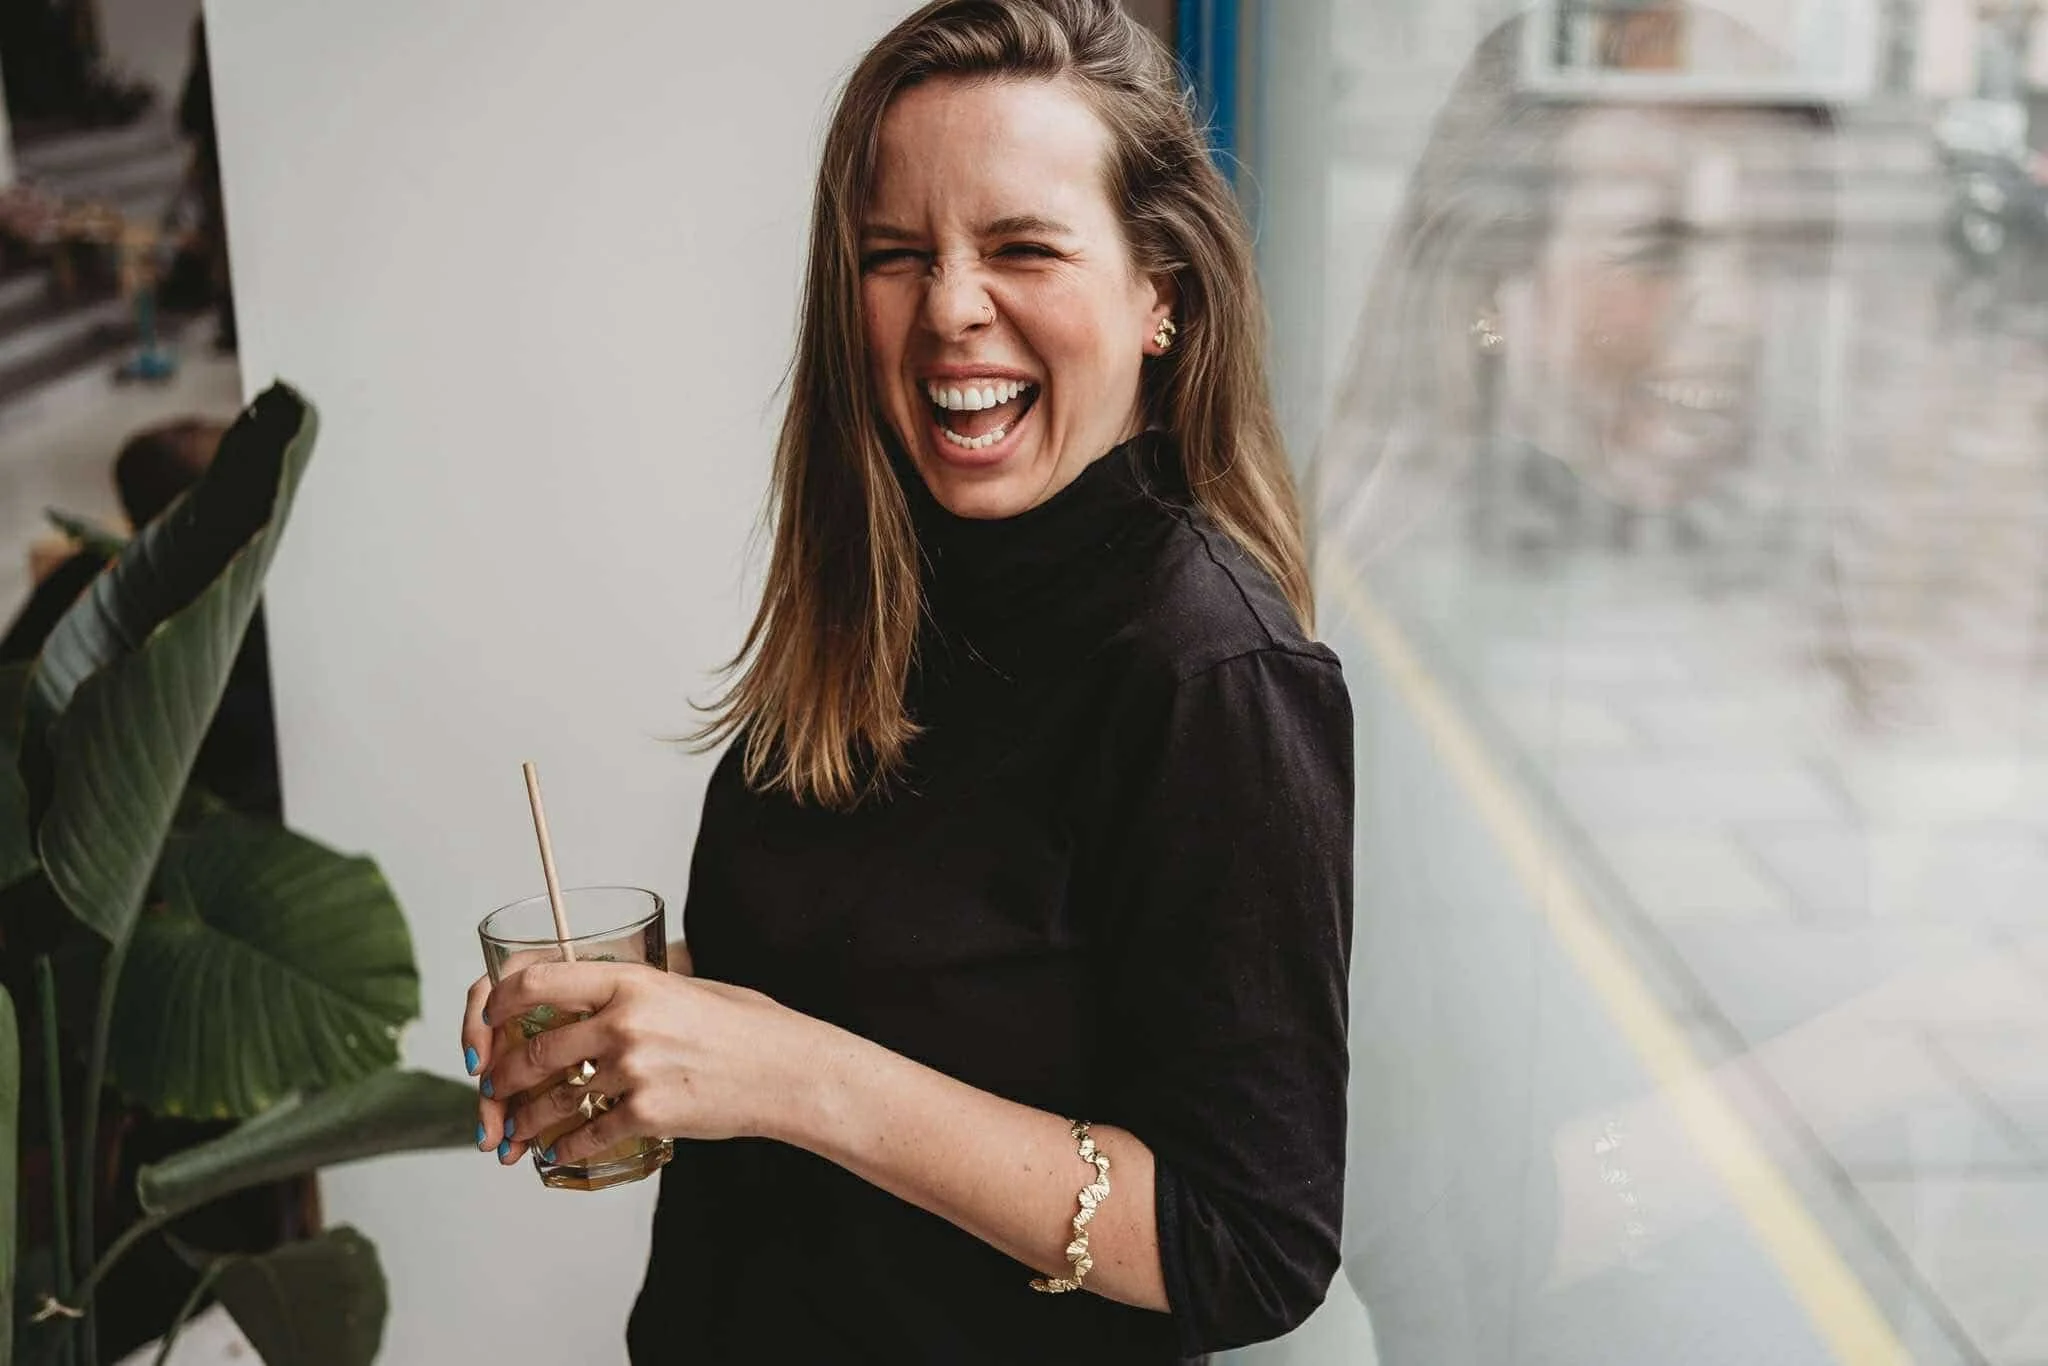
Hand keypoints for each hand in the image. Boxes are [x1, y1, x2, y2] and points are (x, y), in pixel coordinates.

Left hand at [461, 960, 811, 1168]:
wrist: (788, 1070)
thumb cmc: (746, 1026)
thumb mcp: (686, 986)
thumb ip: (634, 992)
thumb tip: (592, 999)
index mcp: (630, 980)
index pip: (536, 981)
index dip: (498, 1004)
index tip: (488, 1021)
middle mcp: (624, 1021)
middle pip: (533, 1050)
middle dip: (500, 1078)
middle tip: (491, 1090)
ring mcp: (635, 1069)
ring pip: (552, 1100)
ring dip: (524, 1121)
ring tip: (514, 1132)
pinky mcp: (648, 1112)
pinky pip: (587, 1135)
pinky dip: (565, 1148)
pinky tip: (557, 1154)